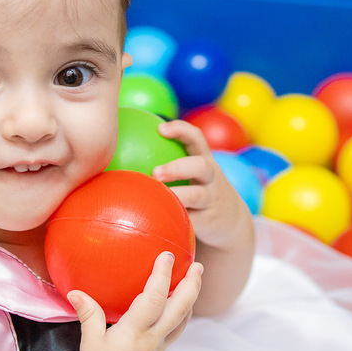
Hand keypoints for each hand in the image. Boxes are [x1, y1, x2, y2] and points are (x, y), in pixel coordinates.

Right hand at [69, 251, 202, 350]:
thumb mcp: (90, 343)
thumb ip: (88, 315)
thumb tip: (76, 292)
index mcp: (135, 333)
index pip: (154, 298)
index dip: (162, 275)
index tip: (168, 255)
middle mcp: (152, 339)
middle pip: (180, 308)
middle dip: (192, 285)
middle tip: (198, 265)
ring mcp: (159, 349)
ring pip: (182, 320)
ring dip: (190, 298)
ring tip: (194, 280)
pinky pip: (175, 330)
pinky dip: (180, 314)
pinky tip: (177, 307)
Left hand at [151, 119, 253, 250]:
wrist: (232, 222)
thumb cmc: (198, 190)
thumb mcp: (192, 174)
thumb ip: (169, 162)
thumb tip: (120, 148)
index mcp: (204, 161)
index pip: (196, 139)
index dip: (181, 130)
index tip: (160, 128)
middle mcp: (210, 178)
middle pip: (200, 166)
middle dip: (178, 167)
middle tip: (155, 172)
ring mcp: (211, 200)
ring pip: (197, 196)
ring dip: (176, 195)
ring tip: (156, 198)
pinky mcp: (209, 221)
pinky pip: (191, 221)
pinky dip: (175, 221)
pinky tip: (153, 222)